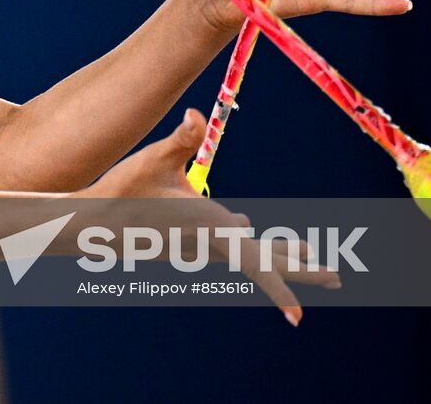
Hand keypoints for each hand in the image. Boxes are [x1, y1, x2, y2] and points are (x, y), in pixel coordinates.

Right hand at [86, 108, 340, 323]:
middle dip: (300, 269)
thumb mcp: (154, 160)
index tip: (298, 316)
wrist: (92, 223)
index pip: (255, 262)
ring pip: (246, 251)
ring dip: (276, 251)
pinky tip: (245, 226)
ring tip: (306, 251)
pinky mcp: (186, 240)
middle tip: (338, 278)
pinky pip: (225, 242)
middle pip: (263, 261)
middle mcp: (209, 241)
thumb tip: (195, 115)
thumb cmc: (122, 192)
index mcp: (210, 227)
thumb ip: (181, 138)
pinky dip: (244, 238)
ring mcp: (197, 244)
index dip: (280, 286)